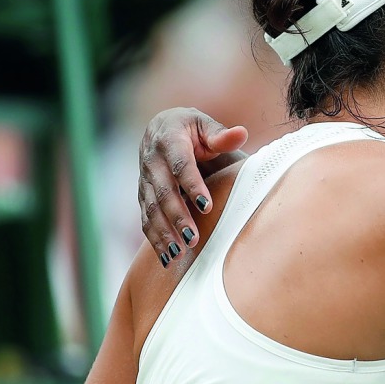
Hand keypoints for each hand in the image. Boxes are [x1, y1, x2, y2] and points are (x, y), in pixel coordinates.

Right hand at [138, 108, 247, 262]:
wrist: (161, 128)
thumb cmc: (192, 128)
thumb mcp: (205, 125)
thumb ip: (221, 135)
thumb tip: (241, 133)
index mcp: (169, 139)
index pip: (180, 165)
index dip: (192, 185)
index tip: (206, 206)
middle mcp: (152, 161)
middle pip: (164, 192)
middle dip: (177, 216)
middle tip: (193, 238)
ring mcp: (145, 180)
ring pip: (151, 209)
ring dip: (164, 232)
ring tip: (178, 253)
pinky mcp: (143, 195)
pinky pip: (146, 219)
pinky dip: (155, 239)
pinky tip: (167, 258)